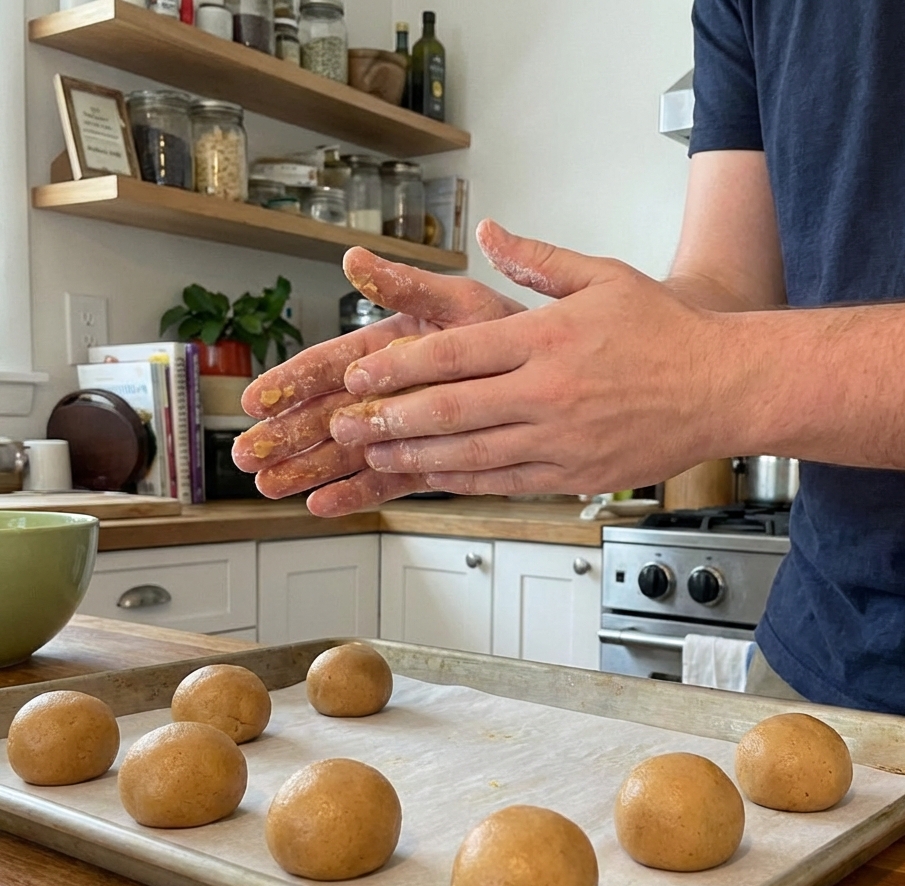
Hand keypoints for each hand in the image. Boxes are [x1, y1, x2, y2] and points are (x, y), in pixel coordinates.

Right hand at [231, 246, 525, 513]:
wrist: (554, 377)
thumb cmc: (506, 332)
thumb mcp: (458, 302)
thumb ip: (407, 286)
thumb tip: (355, 260)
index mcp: (387, 349)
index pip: (328, 365)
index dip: (291, 382)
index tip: (255, 398)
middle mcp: (389, 390)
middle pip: (327, 414)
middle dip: (287, 435)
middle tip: (248, 456)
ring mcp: (404, 428)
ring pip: (348, 452)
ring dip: (309, 469)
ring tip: (270, 487)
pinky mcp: (425, 460)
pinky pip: (387, 478)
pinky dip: (356, 492)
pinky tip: (323, 504)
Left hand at [324, 220, 733, 513]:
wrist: (724, 386)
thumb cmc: (665, 331)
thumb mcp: (603, 275)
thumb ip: (537, 259)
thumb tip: (488, 234)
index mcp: (546, 338)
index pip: (453, 354)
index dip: (397, 368)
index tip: (358, 376)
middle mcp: (547, 392)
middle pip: (449, 409)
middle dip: (389, 418)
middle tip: (346, 423)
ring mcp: (560, 438)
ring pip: (470, 453)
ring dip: (416, 456)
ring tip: (375, 455)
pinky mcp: (575, 473)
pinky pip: (507, 481)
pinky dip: (464, 481)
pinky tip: (434, 478)